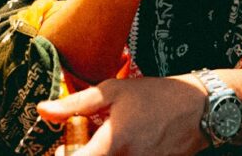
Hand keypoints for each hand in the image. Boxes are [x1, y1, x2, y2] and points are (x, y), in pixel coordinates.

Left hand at [38, 76, 209, 155]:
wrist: (199, 108)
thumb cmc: (157, 96)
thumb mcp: (113, 92)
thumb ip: (75, 105)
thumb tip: (42, 110)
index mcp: (113, 144)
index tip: (62, 148)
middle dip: (83, 154)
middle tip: (83, 142)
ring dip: (102, 155)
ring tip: (108, 139)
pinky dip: (120, 155)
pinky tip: (127, 143)